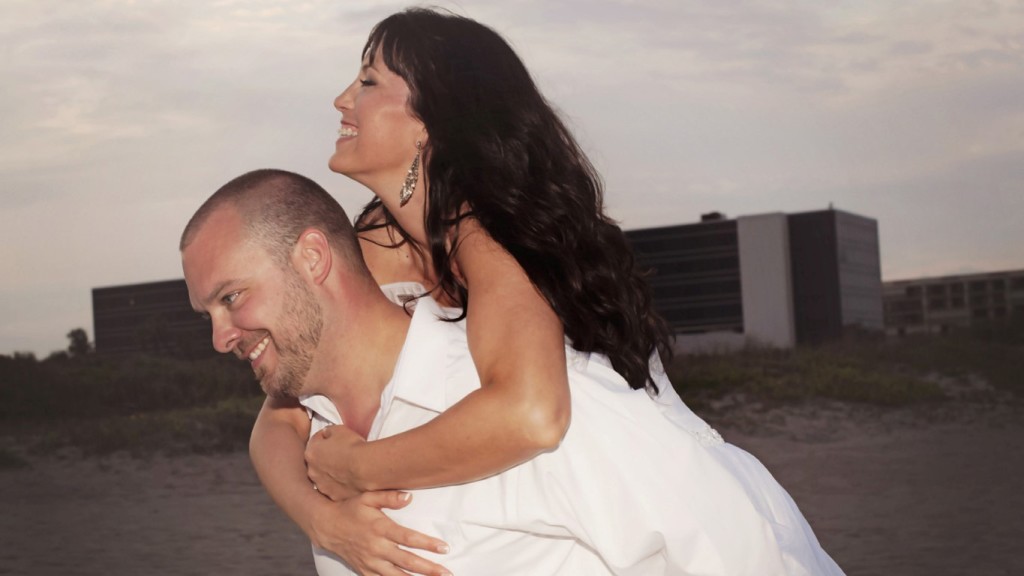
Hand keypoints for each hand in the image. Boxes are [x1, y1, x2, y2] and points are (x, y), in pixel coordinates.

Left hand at [306, 424, 364, 500]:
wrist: (366, 467)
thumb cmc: (353, 448)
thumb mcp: (339, 429)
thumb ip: (329, 431)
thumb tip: (327, 434)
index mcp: (311, 453)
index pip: (316, 440)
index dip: (326, 437)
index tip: (333, 436)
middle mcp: (312, 471)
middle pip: (318, 461)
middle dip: (326, 456)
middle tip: (341, 452)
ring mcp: (323, 486)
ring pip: (325, 477)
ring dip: (332, 472)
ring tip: (347, 466)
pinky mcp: (334, 496)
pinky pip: (335, 488)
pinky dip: (340, 484)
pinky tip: (350, 478)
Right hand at [311, 490, 450, 575]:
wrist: (326, 526)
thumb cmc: (350, 509)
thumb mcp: (367, 497)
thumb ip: (389, 497)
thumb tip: (409, 497)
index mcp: (380, 528)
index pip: (408, 538)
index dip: (427, 544)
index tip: (444, 548)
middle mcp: (377, 548)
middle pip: (407, 561)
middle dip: (428, 568)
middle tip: (446, 572)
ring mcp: (370, 562)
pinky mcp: (365, 570)